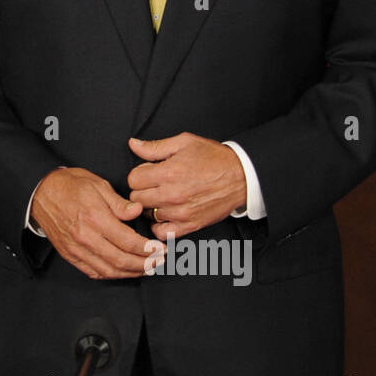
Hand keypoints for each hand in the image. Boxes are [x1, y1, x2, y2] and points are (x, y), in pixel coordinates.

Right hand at [30, 167, 162, 279]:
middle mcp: (85, 236)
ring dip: (130, 273)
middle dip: (144, 264)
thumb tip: (137, 211)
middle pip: (121, 260)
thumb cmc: (70, 185)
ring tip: (145, 269)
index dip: (148, 249)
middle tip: (159, 261)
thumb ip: (119, 202)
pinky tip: (122, 271)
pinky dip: (111, 275)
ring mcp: (76, 248)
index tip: (160, 249)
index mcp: (95, 217)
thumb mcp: (98, 184)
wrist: (41, 192)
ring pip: (108, 270)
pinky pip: (93, 272)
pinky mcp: (70, 255)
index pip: (128, 241)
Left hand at [127, 134, 247, 239]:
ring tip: (163, 197)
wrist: (241, 176)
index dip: (139, 174)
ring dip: (151, 206)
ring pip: (148, 214)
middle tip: (155, 184)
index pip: (133, 179)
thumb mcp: (184, 143)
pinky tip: (166, 214)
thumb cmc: (214, 158)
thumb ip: (155, 147)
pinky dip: (160, 225)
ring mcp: (181, 212)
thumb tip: (133, 144)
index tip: (149, 172)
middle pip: (137, 198)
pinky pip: (162, 232)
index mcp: (168, 172)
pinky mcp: (190, 225)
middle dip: (143, 189)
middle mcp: (172, 195)